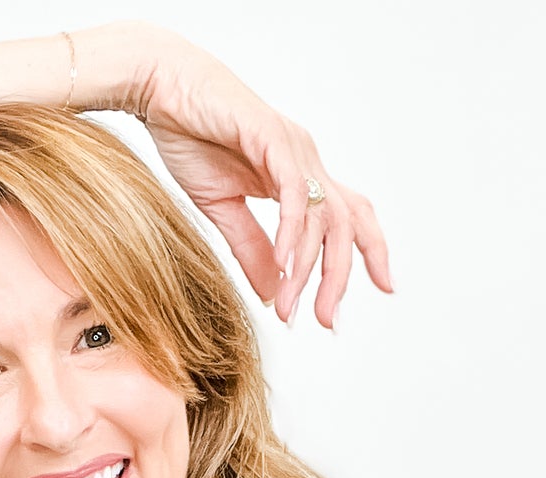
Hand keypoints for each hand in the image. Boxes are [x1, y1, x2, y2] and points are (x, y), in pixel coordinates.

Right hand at [129, 31, 392, 328]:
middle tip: (328, 320)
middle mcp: (305, 159)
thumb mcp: (223, 208)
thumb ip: (251, 249)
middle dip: (340, 278)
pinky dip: (291, 232)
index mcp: (299, 174)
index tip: (384, 287)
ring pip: (321, 216)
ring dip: (308, 269)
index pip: (350, 215)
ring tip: (290, 307)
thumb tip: (274, 293)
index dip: (371, 250)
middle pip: (345, 224)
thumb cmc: (189, 136)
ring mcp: (293, 147)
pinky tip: (283, 264)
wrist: (161, 90)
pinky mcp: (272, 137)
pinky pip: (293, 192)